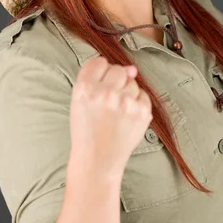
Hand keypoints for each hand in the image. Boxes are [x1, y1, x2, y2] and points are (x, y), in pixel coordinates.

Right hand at [69, 57, 152, 173]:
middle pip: (118, 70)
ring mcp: (126, 103)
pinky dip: (137, 103)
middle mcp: (106, 93)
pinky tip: (126, 117)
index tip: (98, 86)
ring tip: (116, 112)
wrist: (97, 160)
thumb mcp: (79, 101)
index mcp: (85, 89)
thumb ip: (99, 77)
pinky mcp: (142, 112)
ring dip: (126, 93)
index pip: (99, 62)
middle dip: (115, 82)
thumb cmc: (87, 130)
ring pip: (132, 82)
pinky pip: (143, 95)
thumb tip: (132, 68)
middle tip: (108, 102)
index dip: (100, 73)